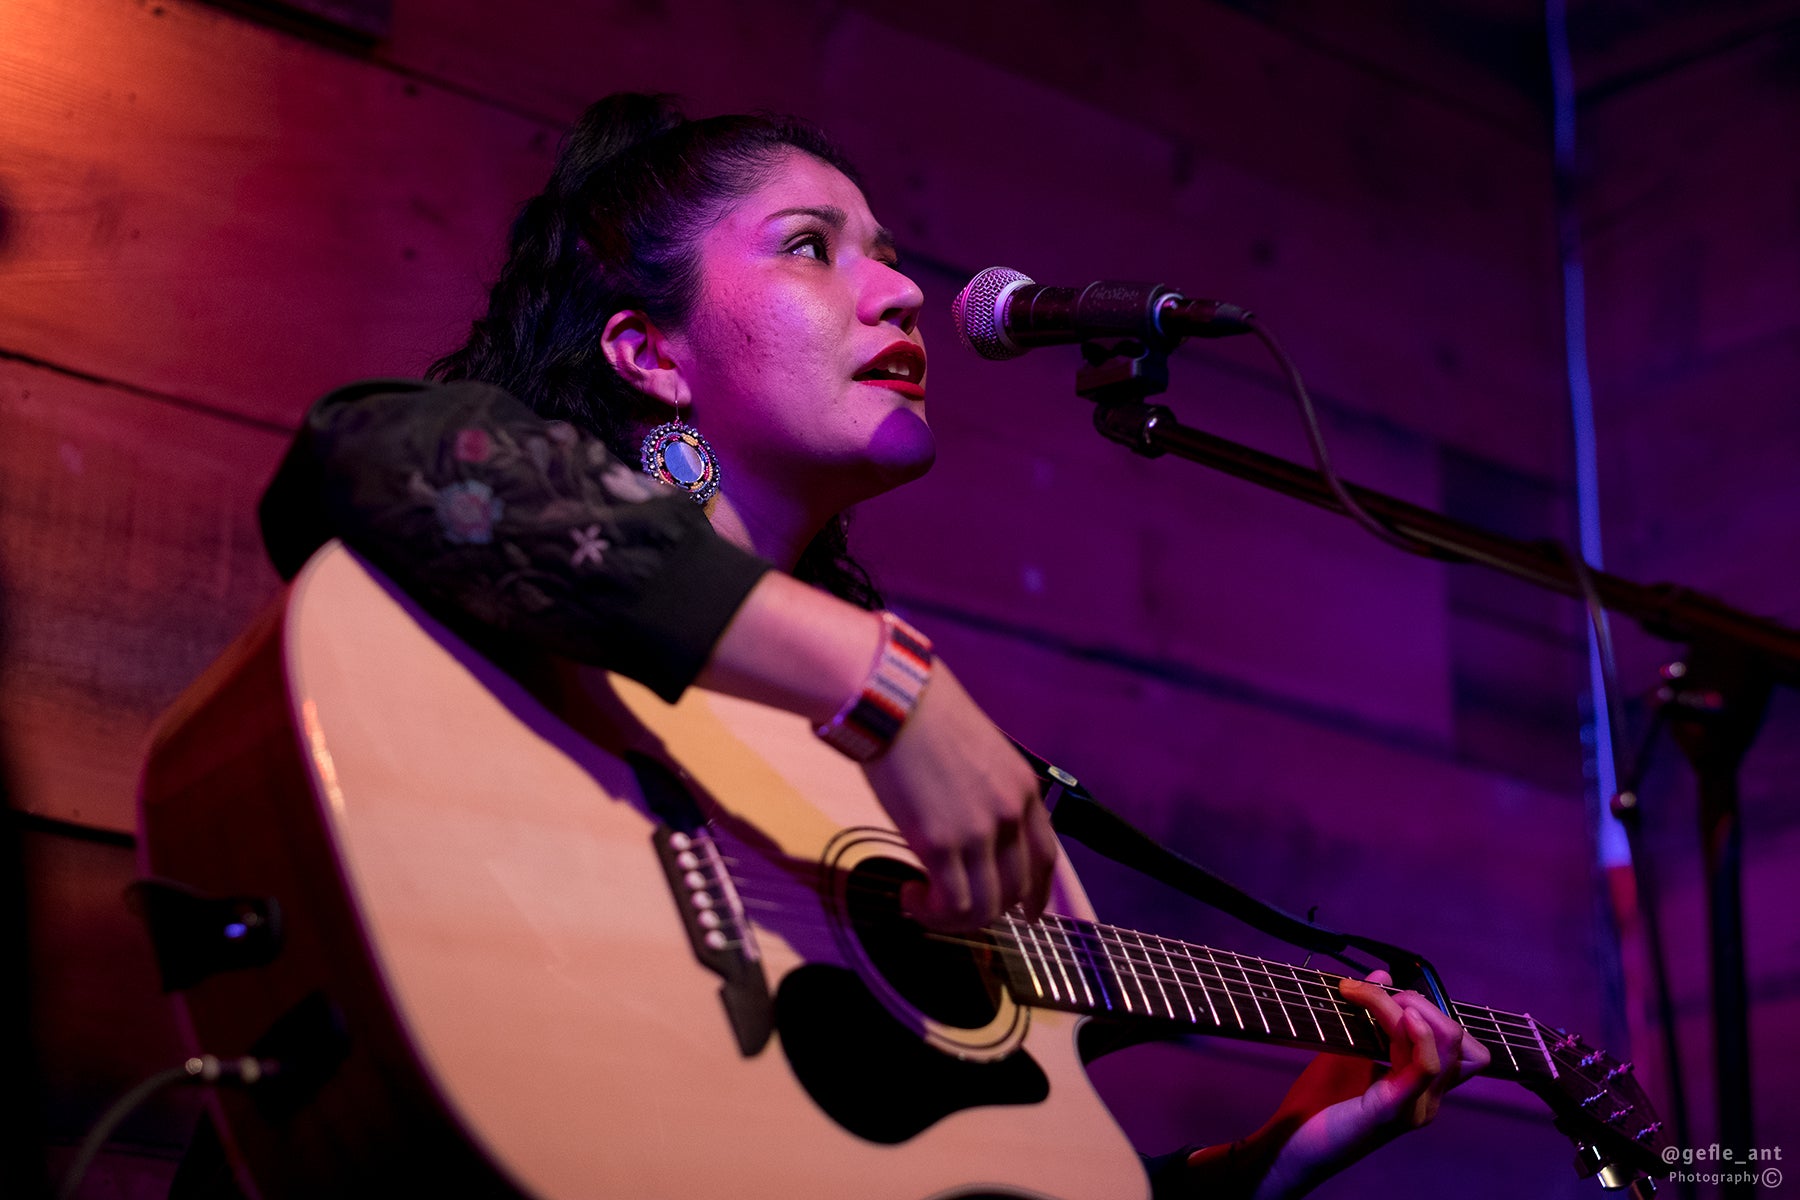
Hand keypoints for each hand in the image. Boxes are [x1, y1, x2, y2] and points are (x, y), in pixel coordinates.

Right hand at [862, 662, 1057, 930]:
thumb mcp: (979, 749)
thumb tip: (969, 819)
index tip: (1027, 914)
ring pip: (984, 907)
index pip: (1046, 858)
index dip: (1038, 894)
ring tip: (924, 902)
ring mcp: (977, 830)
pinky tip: (910, 895)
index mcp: (1023, 788)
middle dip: (987, 909)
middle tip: (952, 907)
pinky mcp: (938, 842)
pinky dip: (932, 913)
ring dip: (953, 918)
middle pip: (1015, 889)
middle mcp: (1010, 813)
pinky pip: (950, 904)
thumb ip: (986, 788)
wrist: (890, 697)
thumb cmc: (922, 713)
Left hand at [1186, 970, 1489, 1198]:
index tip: (1379, 988)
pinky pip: (1424, 1068)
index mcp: (1422, 1086)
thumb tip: (1383, 974)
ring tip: (1368, 996)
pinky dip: (1416, 1035)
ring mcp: (1415, 1108)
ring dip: (1406, 1007)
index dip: (1428, 1006)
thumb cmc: (1318, 1103)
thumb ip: (1368, 1017)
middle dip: (1421, 1002)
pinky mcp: (1393, 1112)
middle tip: (1373, 992)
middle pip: (1457, 1039)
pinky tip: (1398, 1016)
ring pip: (1443, 1044)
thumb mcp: (1346, 1049)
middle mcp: (1428, 1099)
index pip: (1456, 1041)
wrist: (1290, 1147)